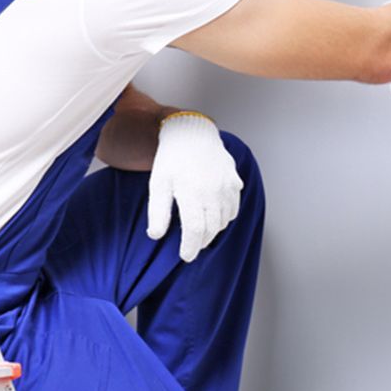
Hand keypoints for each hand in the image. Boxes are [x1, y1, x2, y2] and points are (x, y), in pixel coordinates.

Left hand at [147, 113, 242, 260]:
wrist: (192, 133)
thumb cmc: (171, 159)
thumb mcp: (158, 184)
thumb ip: (158, 211)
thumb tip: (156, 235)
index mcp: (192, 192)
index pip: (195, 229)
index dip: (190, 247)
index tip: (186, 256)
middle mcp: (213, 191)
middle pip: (211, 228)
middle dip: (201, 241)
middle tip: (192, 246)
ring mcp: (227, 186)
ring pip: (224, 220)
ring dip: (213, 231)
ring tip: (201, 231)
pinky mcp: (235, 182)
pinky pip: (233, 208)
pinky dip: (224, 217)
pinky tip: (213, 215)